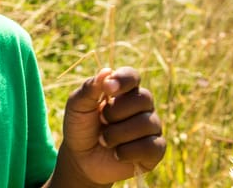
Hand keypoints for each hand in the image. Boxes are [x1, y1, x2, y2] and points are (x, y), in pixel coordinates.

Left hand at [59, 67, 165, 185]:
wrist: (81, 160)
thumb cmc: (80, 128)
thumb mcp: (77, 107)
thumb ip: (89, 89)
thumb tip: (106, 72)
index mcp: (123, 90)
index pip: (132, 76)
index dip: (123, 80)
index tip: (108, 88)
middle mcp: (141, 106)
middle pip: (144, 98)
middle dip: (116, 112)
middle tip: (101, 121)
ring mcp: (151, 127)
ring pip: (147, 123)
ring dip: (118, 134)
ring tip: (104, 140)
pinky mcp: (155, 150)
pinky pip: (152, 146)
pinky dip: (129, 151)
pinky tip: (117, 154)